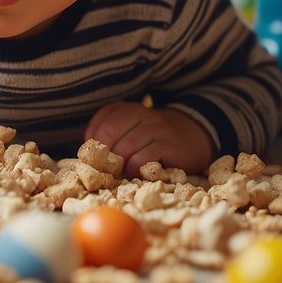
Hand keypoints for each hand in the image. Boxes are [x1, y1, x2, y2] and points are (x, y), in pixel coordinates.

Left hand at [84, 101, 214, 176]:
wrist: (193, 135)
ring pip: (125, 148)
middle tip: (107, 170)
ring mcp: (156, 128)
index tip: (95, 157)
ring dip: (120, 166)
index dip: (94, 141)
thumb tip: (88, 153)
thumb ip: (111, 134)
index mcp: (128, 109)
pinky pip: (143, 159)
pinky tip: (138, 172)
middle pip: (110, 134)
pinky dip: (135, 169)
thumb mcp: (133, 128)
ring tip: (123, 172)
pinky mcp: (169, 145)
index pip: (102, 121)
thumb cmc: (155, 138)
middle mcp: (142, 114)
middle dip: (105, 156)